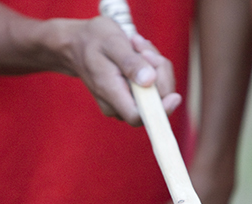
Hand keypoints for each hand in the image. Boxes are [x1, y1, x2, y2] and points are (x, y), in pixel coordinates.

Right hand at [64, 18, 180, 125]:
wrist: (76, 44)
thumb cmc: (93, 40)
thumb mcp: (112, 43)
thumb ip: (130, 63)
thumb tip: (149, 81)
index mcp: (111, 93)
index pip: (139, 117)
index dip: (160, 110)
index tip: (175, 96)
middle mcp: (117, 105)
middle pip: (153, 104)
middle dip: (159, 74)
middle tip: (144, 49)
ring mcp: (123, 102)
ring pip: (154, 93)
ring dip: (154, 67)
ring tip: (136, 45)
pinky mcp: (129, 96)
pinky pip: (149, 87)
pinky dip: (150, 68)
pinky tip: (137, 53)